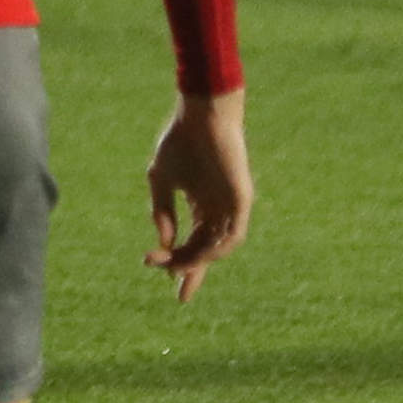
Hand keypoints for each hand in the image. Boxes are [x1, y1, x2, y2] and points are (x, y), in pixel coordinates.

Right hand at [146, 90, 254, 299]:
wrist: (201, 115)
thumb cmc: (180, 141)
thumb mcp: (161, 179)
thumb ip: (161, 211)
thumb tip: (164, 243)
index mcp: (200, 205)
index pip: (192, 244)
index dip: (182, 266)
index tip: (171, 288)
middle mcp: (217, 210)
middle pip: (204, 250)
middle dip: (186, 267)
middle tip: (170, 282)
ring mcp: (230, 206)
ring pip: (218, 246)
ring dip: (198, 260)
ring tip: (176, 267)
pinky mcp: (242, 200)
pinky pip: (234, 234)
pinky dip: (218, 248)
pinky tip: (201, 256)